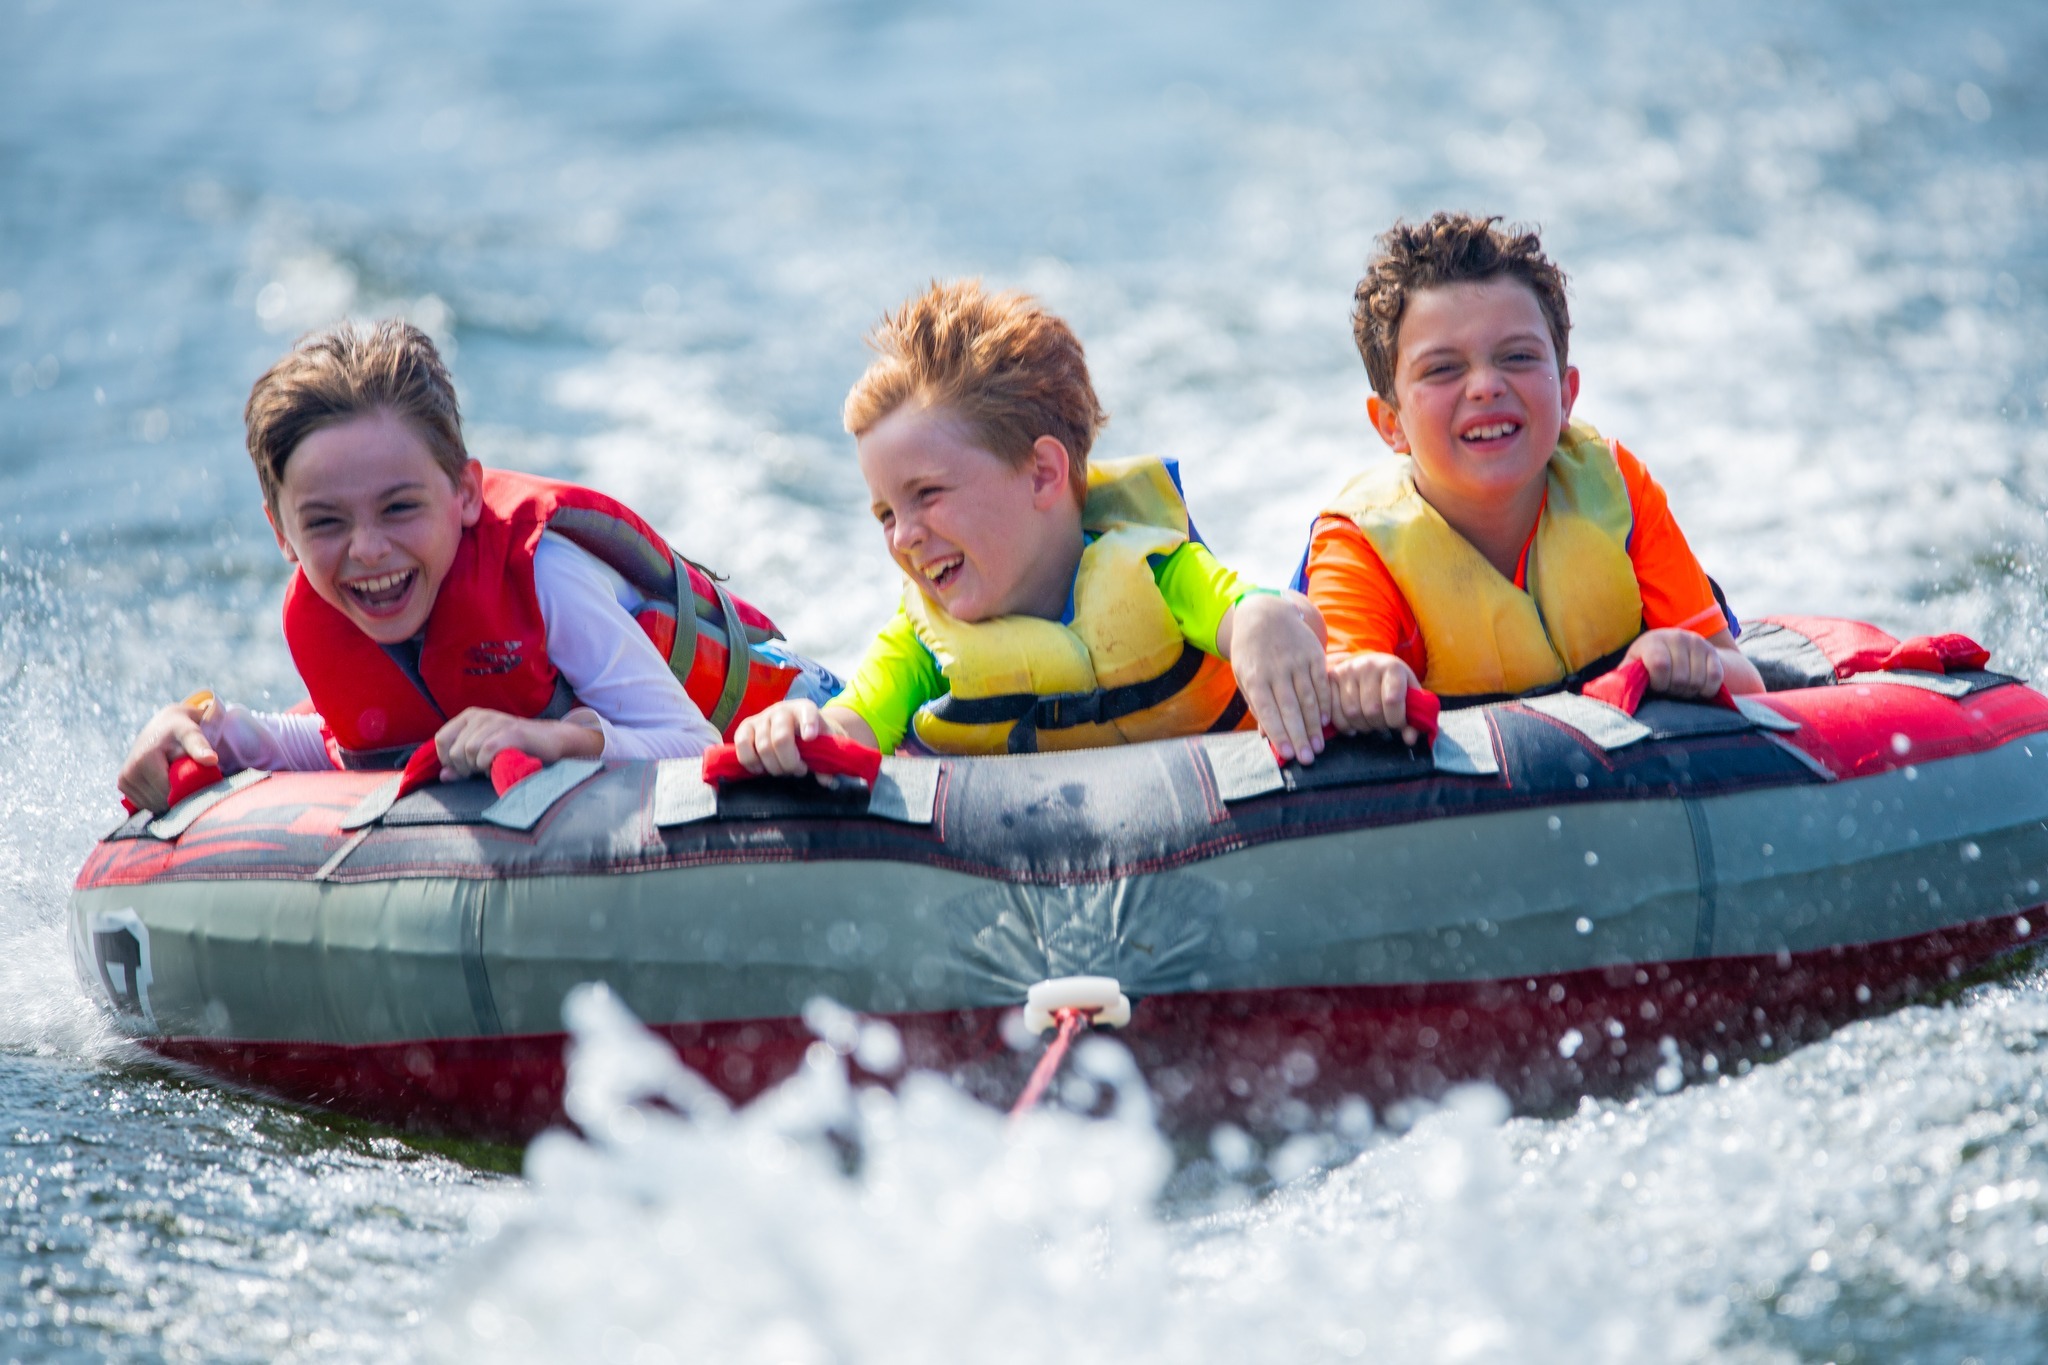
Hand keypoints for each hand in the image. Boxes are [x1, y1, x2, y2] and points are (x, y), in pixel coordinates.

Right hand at [118, 695, 221, 813]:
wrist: (163, 725)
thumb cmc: (180, 730)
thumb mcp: (190, 733)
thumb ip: (200, 746)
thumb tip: (212, 759)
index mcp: (144, 760)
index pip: (168, 791)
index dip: (186, 791)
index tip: (198, 782)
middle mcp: (129, 771)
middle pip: (160, 801)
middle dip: (178, 795)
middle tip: (188, 779)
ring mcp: (123, 780)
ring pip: (153, 805)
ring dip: (168, 799)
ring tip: (176, 779)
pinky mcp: (123, 785)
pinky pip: (145, 804)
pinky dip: (158, 799)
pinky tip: (165, 783)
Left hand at [433, 708, 601, 779]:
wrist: (549, 740)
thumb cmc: (514, 748)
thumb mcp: (482, 755)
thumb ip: (461, 765)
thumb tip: (443, 776)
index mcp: (469, 717)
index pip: (441, 739)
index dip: (447, 760)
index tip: (464, 768)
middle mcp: (480, 716)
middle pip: (454, 750)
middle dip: (464, 768)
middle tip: (481, 769)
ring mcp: (496, 722)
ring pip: (468, 751)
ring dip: (478, 767)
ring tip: (491, 766)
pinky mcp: (511, 732)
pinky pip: (486, 751)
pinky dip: (488, 764)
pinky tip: (497, 764)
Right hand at [732, 699, 827, 775]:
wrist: (797, 727)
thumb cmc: (813, 738)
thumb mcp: (825, 747)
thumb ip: (827, 764)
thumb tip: (826, 781)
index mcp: (805, 709)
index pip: (807, 712)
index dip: (808, 724)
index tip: (810, 738)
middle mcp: (782, 710)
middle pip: (781, 739)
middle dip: (789, 763)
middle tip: (798, 770)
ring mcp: (762, 717)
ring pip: (762, 746)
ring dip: (773, 767)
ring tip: (782, 771)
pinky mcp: (745, 727)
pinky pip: (741, 745)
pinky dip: (750, 762)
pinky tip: (761, 769)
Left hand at [1221, 591, 1331, 764]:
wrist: (1265, 614)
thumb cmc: (1251, 653)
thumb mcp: (1244, 676)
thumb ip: (1256, 705)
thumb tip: (1267, 736)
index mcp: (1255, 677)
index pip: (1268, 711)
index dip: (1279, 734)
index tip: (1288, 754)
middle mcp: (1277, 669)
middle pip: (1291, 709)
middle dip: (1300, 736)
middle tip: (1308, 759)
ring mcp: (1297, 661)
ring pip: (1309, 699)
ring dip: (1315, 726)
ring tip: (1318, 747)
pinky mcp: (1314, 655)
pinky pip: (1322, 684)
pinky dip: (1324, 704)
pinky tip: (1325, 722)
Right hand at [1327, 651, 1423, 744]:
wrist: (1370, 663)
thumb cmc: (1392, 682)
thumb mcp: (1409, 693)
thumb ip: (1414, 716)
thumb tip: (1409, 739)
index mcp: (1392, 667)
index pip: (1392, 700)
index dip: (1396, 719)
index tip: (1398, 723)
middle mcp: (1368, 665)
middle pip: (1371, 710)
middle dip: (1379, 724)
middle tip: (1383, 723)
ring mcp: (1347, 671)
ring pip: (1352, 713)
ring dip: (1362, 726)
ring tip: (1369, 723)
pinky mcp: (1331, 678)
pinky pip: (1334, 711)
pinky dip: (1344, 725)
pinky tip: (1353, 725)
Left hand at [1625, 628, 1724, 699]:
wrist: (1674, 647)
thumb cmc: (1647, 661)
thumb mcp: (1633, 665)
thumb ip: (1625, 675)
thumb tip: (1612, 691)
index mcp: (1653, 641)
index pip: (1660, 665)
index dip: (1659, 683)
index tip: (1656, 686)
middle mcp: (1676, 637)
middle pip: (1680, 678)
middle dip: (1674, 690)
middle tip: (1669, 689)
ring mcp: (1697, 643)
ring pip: (1697, 681)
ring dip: (1689, 692)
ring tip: (1680, 688)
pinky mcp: (1712, 652)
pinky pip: (1715, 679)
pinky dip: (1706, 690)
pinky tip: (1697, 688)